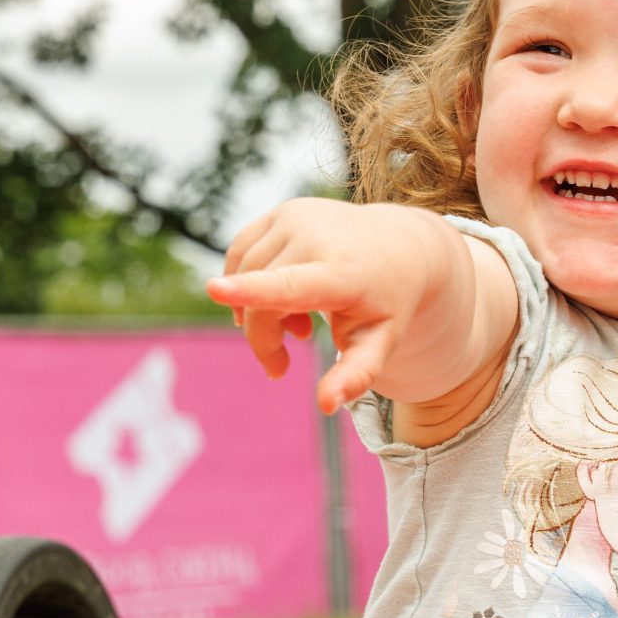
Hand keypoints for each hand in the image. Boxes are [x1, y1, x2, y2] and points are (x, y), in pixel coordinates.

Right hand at [207, 199, 466, 412]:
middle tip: (282, 364)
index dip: (251, 291)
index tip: (214, 290)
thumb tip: (327, 406)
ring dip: (258, 310)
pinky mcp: (282, 211)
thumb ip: (356, 375)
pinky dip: (250, 283)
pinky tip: (282, 299)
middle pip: (259, 299)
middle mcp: (317, 237)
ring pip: (244, 276)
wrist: (402, 246)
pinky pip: (242, 255)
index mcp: (342, 273)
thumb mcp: (381, 342)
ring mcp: (297, 218)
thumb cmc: (388, 302)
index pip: (290, 285)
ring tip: (297, 326)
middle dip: (263, 338)